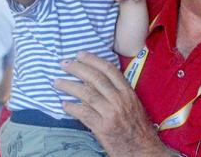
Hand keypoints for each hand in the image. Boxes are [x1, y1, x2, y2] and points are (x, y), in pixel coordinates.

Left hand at [54, 52, 168, 156]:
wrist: (143, 149)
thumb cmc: (138, 128)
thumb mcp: (133, 105)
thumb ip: (118, 93)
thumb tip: (97, 82)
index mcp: (128, 92)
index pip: (109, 70)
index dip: (93, 60)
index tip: (80, 55)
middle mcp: (119, 100)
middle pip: (95, 78)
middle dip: (77, 68)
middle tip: (64, 64)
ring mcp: (111, 114)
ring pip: (87, 94)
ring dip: (69, 86)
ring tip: (57, 82)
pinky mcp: (103, 128)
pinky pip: (83, 114)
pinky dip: (72, 108)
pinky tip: (64, 104)